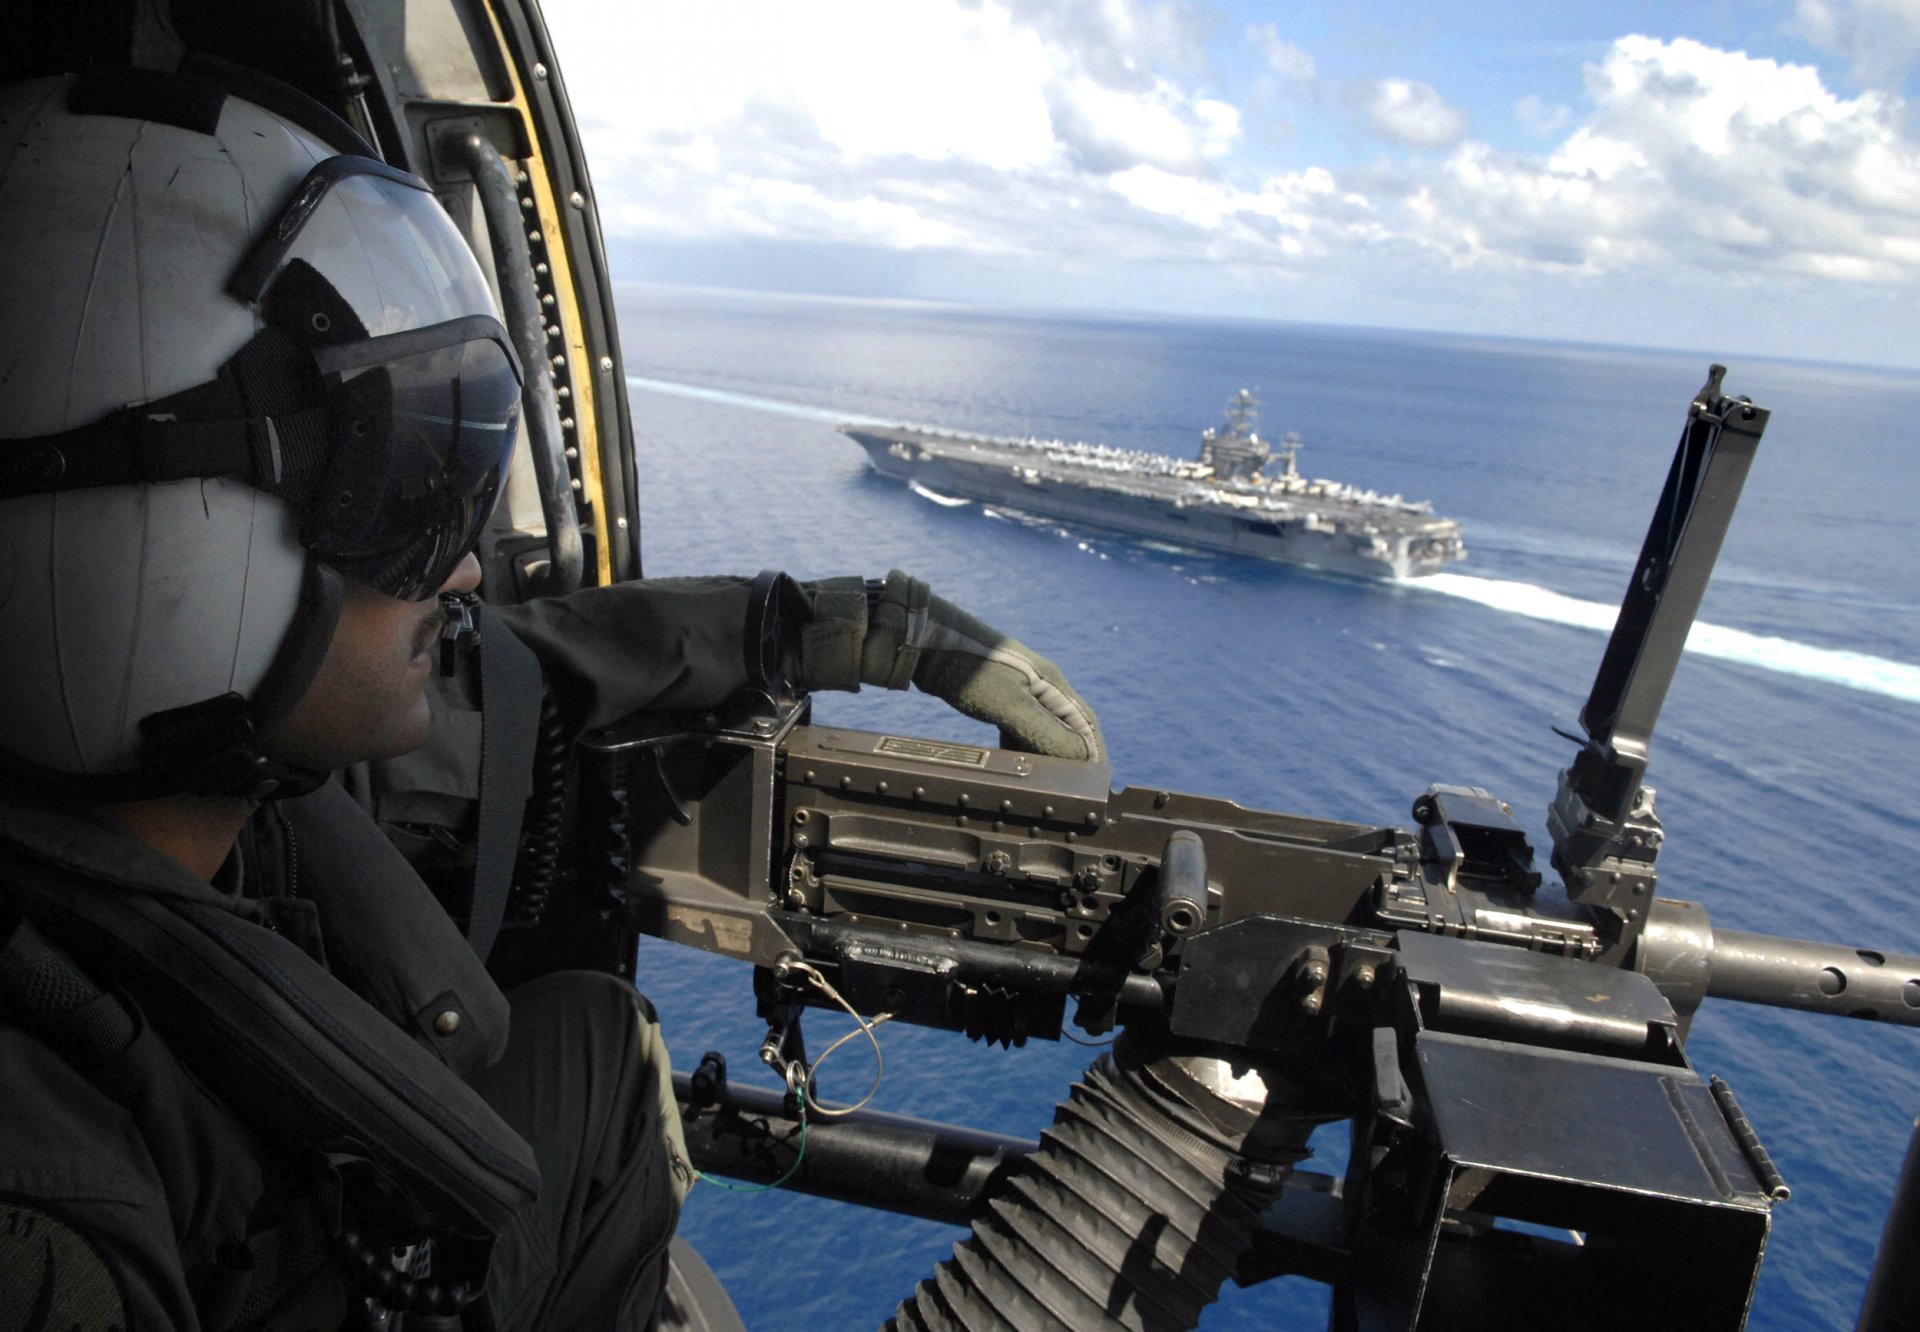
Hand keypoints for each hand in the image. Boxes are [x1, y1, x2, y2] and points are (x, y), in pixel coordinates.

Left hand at [799, 571, 1105, 762]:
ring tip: (1034, 780)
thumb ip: (1043, 732)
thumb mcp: (1009, 704)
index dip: (1093, 756)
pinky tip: (1007, 759)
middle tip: (1061, 790)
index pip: (1086, 725)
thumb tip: (1078, 758)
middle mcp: (1042, 685)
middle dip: (1068, 759)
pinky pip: (1019, 725)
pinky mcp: (998, 693)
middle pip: (1066, 728)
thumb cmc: (967, 668)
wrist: (923, 641)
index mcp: (1052, 685)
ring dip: (1041, 754)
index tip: (1092, 785)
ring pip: (1041, 728)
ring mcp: (1020, 688)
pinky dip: (1019, 745)